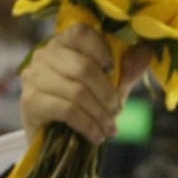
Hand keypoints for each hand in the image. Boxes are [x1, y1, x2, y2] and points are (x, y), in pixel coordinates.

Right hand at [20, 23, 145, 145]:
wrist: (56, 144)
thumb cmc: (85, 109)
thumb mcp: (111, 88)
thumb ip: (127, 70)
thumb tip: (146, 51)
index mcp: (63, 43)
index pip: (81, 33)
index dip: (102, 50)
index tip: (113, 72)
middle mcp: (44, 54)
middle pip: (83, 67)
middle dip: (107, 94)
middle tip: (116, 112)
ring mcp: (34, 77)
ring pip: (77, 91)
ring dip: (100, 114)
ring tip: (109, 128)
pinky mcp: (30, 101)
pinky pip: (67, 110)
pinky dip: (88, 125)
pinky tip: (97, 136)